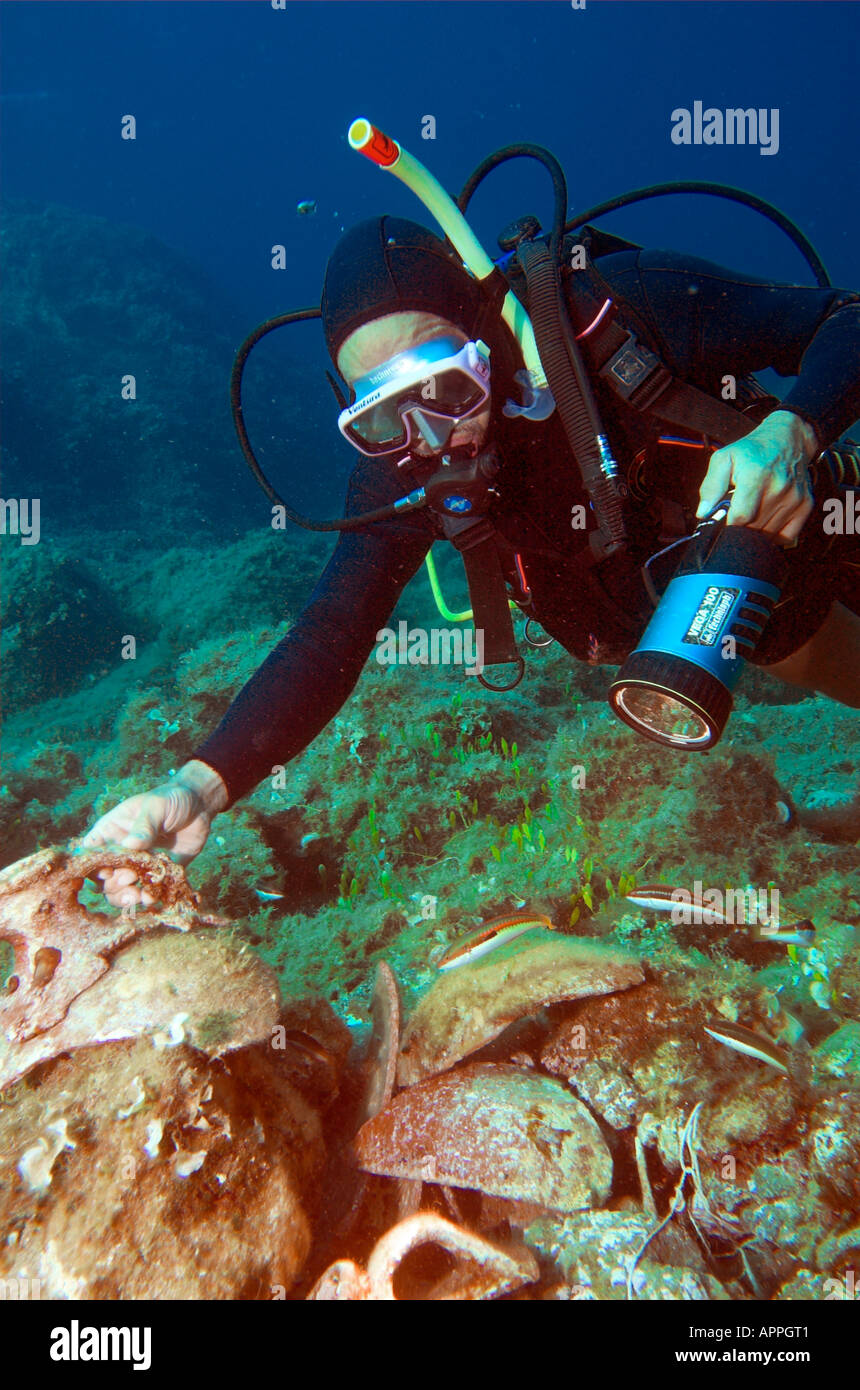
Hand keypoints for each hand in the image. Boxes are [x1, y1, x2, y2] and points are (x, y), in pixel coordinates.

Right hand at [81, 760, 227, 906]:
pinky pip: (147, 893)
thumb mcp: (157, 806)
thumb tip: (130, 845)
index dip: (92, 866)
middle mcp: (120, 852)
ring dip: (126, 898)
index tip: (107, 871)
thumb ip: (144, 825)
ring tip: (140, 896)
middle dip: (113, 885)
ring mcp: (137, 866)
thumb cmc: (172, 799)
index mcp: (111, 832)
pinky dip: (147, 899)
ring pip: (121, 891)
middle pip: (103, 879)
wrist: (200, 807)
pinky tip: (154, 898)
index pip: (90, 854)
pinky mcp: (157, 875)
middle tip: (130, 878)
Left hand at [696, 410, 818, 543]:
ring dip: (756, 532)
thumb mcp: (724, 458)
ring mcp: (794, 498)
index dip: (727, 524)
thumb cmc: (752, 450)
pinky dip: (774, 536)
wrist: (789, 438)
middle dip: (740, 528)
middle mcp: (778, 488)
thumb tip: (703, 513)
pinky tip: (766, 521)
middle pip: (753, 529)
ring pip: (769, 535)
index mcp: (756, 476)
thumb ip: (711, 486)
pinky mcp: (805, 505)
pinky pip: (787, 537)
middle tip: (736, 514)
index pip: (740, 518)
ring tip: (751, 513)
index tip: (724, 519)